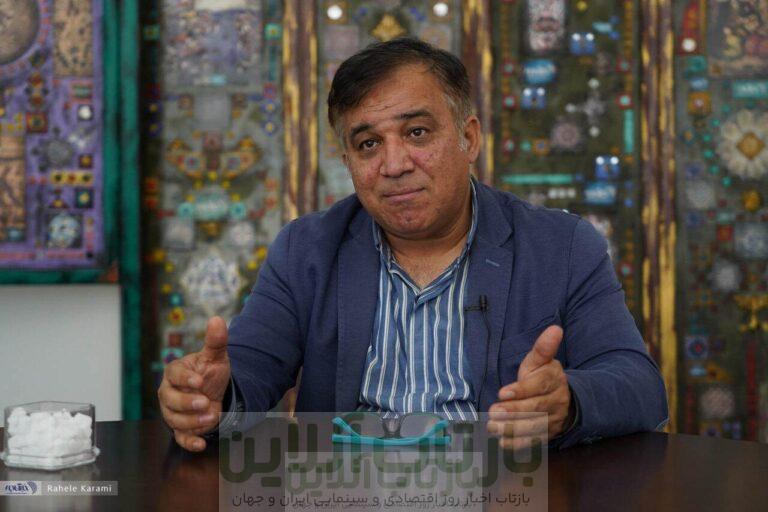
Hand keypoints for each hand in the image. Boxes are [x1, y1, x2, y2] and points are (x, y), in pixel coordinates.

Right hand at [158, 316, 230, 451]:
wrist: (214, 393)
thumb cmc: (210, 373)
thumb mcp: (216, 357)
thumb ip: (216, 341)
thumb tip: (217, 319)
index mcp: (175, 373)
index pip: (174, 375)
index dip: (186, 379)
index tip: (200, 381)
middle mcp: (169, 393)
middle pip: (171, 401)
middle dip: (188, 403)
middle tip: (206, 403)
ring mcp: (173, 412)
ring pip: (175, 420)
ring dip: (193, 422)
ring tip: (211, 417)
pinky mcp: (180, 428)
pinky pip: (180, 438)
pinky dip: (190, 443)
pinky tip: (201, 444)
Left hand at [487, 325, 571, 449]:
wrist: (563, 400)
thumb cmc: (542, 376)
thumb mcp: (540, 361)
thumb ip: (543, 348)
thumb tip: (555, 328)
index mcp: (554, 379)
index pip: (539, 386)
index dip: (521, 390)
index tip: (502, 393)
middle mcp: (557, 400)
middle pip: (536, 408)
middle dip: (513, 412)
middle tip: (492, 413)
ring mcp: (554, 419)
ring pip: (535, 426)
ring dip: (513, 428)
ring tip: (492, 427)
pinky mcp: (548, 434)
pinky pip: (535, 440)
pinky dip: (519, 443)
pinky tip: (502, 442)